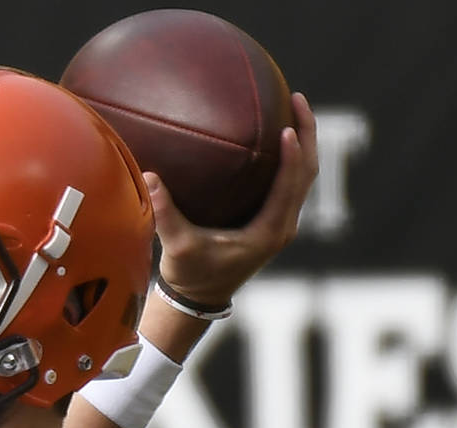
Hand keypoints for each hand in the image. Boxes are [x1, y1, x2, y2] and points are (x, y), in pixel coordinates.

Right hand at [149, 91, 318, 306]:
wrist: (199, 298)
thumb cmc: (191, 275)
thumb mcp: (178, 246)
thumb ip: (166, 214)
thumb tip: (149, 176)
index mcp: (269, 231)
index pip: (290, 185)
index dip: (294, 154)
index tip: (287, 125)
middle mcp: (282, 225)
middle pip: (307, 173)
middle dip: (307, 134)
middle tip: (296, 98)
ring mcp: (280, 222)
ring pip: (302, 176)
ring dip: (303, 142)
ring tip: (292, 106)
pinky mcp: (271, 220)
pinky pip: (289, 181)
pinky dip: (288, 156)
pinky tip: (272, 133)